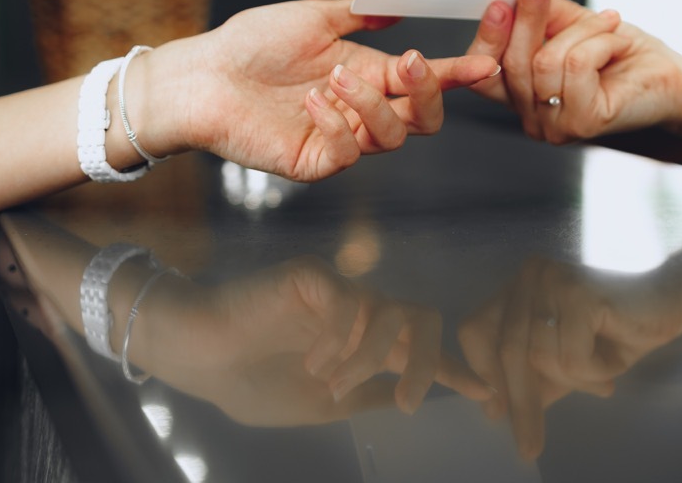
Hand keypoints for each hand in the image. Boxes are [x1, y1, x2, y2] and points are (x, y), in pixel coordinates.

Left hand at [141, 0, 498, 180]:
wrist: (201, 76)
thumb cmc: (250, 45)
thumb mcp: (313, 17)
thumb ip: (359, 13)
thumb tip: (397, 4)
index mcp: (368, 74)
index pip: (423, 79)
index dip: (456, 74)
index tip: (482, 62)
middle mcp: (360, 109)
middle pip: (423, 118)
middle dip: (427, 92)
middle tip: (407, 62)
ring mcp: (340, 137)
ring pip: (392, 137)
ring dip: (373, 104)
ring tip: (334, 76)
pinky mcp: (315, 160)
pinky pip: (347, 153)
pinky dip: (337, 125)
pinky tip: (313, 102)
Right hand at [146, 256, 491, 425]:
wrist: (194, 357)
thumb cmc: (250, 381)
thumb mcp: (320, 404)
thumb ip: (366, 395)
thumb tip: (408, 397)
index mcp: (364, 342)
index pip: (422, 349)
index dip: (456, 370)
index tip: (487, 395)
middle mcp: (359, 311)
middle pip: (423, 320)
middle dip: (429, 363)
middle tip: (409, 401)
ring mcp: (338, 291)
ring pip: (389, 314)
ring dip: (366, 359)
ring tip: (329, 383)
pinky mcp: (313, 277)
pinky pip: (349, 305)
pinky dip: (339, 340)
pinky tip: (312, 360)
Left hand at [457, 257, 681, 458]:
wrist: (668, 305)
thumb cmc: (614, 334)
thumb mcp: (563, 362)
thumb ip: (530, 378)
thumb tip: (494, 411)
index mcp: (517, 288)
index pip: (475, 331)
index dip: (483, 372)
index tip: (495, 413)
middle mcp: (528, 276)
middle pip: (506, 349)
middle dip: (520, 401)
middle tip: (528, 447)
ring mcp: (551, 280)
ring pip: (540, 358)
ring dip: (575, 380)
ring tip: (603, 377)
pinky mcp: (578, 293)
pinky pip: (571, 358)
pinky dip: (594, 372)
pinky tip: (614, 357)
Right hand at [467, 0, 681, 143]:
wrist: (672, 81)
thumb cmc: (625, 56)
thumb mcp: (576, 25)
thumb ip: (543, 14)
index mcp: (522, 95)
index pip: (482, 74)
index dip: (486, 39)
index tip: (497, 2)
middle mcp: (531, 118)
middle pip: (510, 62)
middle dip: (527, 14)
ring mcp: (553, 126)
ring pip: (545, 60)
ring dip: (583, 30)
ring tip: (609, 22)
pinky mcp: (582, 124)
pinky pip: (575, 65)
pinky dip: (601, 42)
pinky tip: (618, 42)